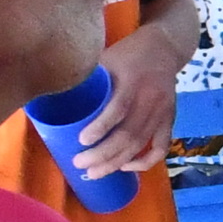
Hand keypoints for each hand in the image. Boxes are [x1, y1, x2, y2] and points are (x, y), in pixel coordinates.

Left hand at [72, 13, 191, 173]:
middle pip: (128, 135)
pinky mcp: (168, 120)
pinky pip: (160, 147)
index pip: (119, 109)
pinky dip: (145, 161)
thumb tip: (54, 96)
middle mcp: (150, 100)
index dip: (101, 128)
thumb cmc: (128, 53)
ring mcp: (162, 112)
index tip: (81, 141)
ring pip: (140, 145)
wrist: (165, 48)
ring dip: (117, 163)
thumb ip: (89, 79)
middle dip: (103, 154)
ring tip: (95, 173)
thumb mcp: (106, 58)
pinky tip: (126, 167)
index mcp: (133, 81)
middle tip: (80, 164)